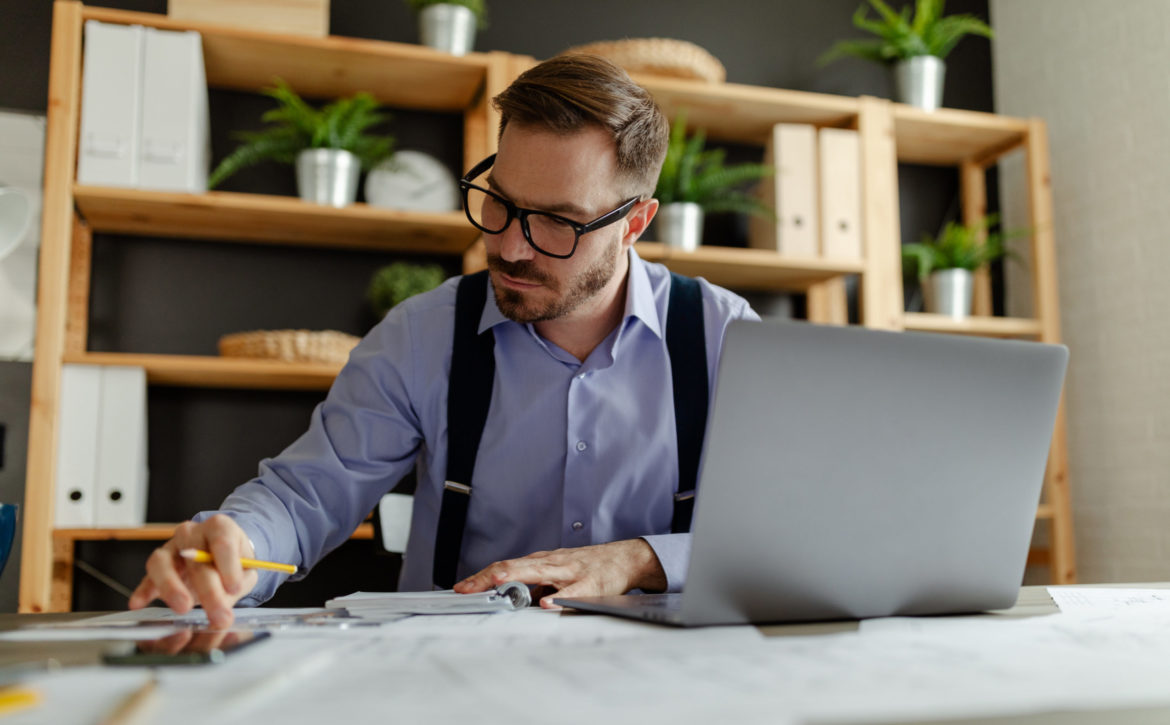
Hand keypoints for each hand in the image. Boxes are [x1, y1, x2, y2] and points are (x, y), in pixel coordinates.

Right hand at [128, 515, 257, 628]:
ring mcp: (171, 546)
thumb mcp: (247, 569)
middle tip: (217, 615)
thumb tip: (225, 598)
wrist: (221, 555)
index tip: (234, 589)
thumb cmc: (235, 561)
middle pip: (195, 559)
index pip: (222, 542)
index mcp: (219, 526)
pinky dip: (142, 591)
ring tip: (183, 608)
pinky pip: (147, 577)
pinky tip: (138, 603)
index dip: (229, 567)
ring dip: (172, 587)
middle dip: (209, 591)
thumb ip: (239, 581)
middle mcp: (192, 532)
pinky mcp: (157, 565)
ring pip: (162, 562)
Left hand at [453, 539, 666, 608]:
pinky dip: (560, 597)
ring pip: (539, 572)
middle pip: (515, 566)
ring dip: (516, 576)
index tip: (461, 588)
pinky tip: (548, 603)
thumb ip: (535, 586)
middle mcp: (551, 562)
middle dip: (488, 577)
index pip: (505, 566)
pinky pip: (573, 591)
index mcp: (541, 562)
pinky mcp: (590, 584)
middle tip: (466, 588)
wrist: (624, 558)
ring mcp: (570, 571)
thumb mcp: (556, 573)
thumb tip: (508, 600)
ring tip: (497, 583)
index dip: (482, 577)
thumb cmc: (587, 566)